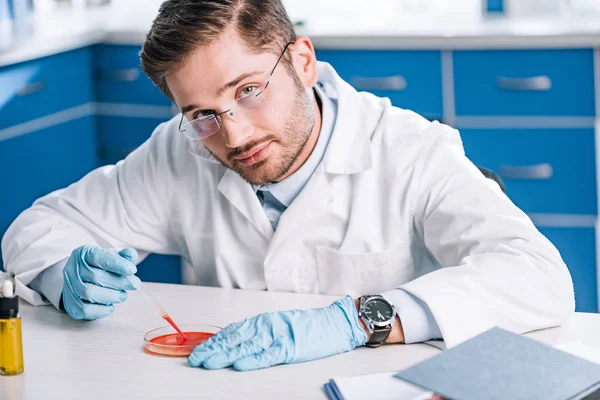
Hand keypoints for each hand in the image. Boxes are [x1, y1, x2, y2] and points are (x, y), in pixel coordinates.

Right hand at [62, 245, 139, 319]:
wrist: (81, 278)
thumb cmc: (101, 267)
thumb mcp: (113, 257)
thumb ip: (124, 255)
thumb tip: (131, 254)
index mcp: (83, 254)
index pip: (98, 257)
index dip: (117, 264)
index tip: (132, 270)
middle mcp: (72, 269)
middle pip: (95, 276)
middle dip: (118, 282)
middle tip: (134, 285)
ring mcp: (69, 287)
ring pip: (89, 293)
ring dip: (111, 296)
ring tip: (123, 295)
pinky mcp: (70, 304)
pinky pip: (84, 309)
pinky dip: (101, 310)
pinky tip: (111, 305)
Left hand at [188, 296, 366, 370]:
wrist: (333, 323)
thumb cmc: (306, 327)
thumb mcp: (277, 325)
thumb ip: (257, 333)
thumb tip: (232, 343)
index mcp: (263, 321)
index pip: (232, 332)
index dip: (214, 342)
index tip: (198, 350)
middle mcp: (267, 326)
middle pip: (234, 339)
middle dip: (213, 349)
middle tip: (195, 358)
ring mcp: (278, 336)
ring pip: (246, 346)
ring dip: (225, 355)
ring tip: (208, 362)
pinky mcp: (290, 347)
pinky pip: (268, 355)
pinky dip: (252, 359)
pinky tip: (239, 364)